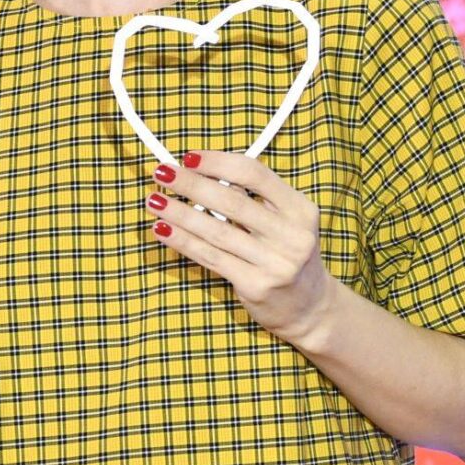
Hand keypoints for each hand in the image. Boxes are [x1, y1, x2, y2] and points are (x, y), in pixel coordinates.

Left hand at [145, 147, 337, 347]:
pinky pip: (210, 257)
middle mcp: (292, 235)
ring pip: (216, 231)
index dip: (218, 163)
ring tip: (154, 200)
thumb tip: (202, 174)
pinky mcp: (255, 285)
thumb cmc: (287, 254)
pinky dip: (183, 241)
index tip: (189, 157)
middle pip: (232, 201)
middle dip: (191, 184)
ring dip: (179, 213)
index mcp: (300, 209)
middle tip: (162, 172)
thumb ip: (253, 199)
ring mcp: (275, 263)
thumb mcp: (285, 221)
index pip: (255, 174)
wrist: (310, 307)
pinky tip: (162, 230)